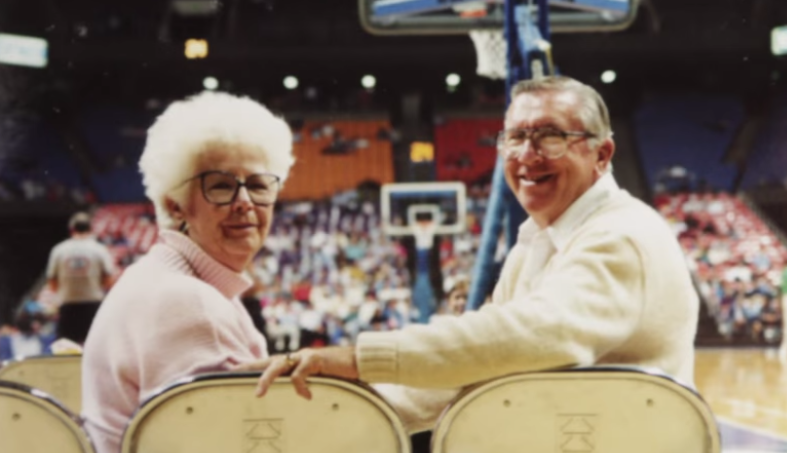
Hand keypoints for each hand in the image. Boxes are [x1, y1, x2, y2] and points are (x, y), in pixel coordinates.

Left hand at [232, 347, 358, 399]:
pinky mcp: (315, 359)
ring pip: (277, 365)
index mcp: (294, 361)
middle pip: (267, 362)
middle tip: (233, 378)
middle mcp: (296, 356)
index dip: (248, 366)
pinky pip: (299, 374)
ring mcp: (304, 356)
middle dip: (248, 370)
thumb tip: (294, 398)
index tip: (230, 371)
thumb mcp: (317, 379)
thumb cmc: (338, 372)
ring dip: (266, 380)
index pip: (267, 362)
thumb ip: (303, 384)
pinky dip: (300, 387)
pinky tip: (307, 396)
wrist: (358, 361)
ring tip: (259, 394)